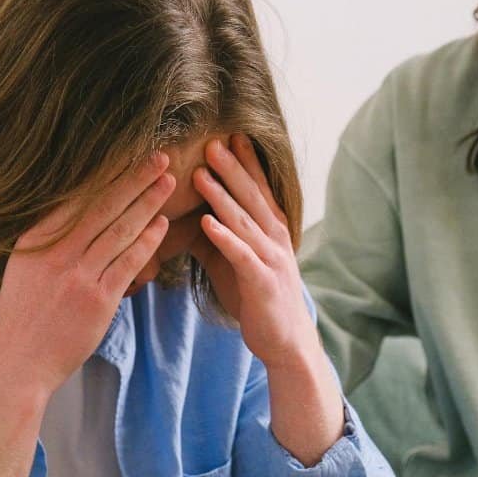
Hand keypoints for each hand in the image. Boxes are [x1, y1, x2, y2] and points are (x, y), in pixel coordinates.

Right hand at [0, 152, 174, 397]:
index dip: (107, 174)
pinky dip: (147, 241)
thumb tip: (71, 217)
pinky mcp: (98, 300)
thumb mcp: (22, 268)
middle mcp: (56, 252)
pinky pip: (128, 263)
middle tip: (160, 158)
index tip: (128, 154)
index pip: (77, 197)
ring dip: (148, 203)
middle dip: (134, 178)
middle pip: (103, 206)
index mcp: (36, 240)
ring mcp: (79, 276)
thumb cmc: (19, 317)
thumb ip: (47, 242)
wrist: (16, 364)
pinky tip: (162, 225)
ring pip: (121, 230)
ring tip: (168, 183)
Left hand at [191, 135, 318, 369]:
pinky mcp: (262, 282)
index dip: (246, 162)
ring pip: (243, 221)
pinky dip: (224, 238)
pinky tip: (207, 223)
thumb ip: (220, 238)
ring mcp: (270, 259)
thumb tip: (190, 217)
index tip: (232, 134)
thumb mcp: (238, 262)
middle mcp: (275, 239)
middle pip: (252, 197)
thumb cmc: (259, 299)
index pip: (259, 189)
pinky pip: (240, 255)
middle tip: (213, 142)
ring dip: (222, 196)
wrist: (287, 342)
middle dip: (232, 169)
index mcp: (272, 230)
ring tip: (200, 174)